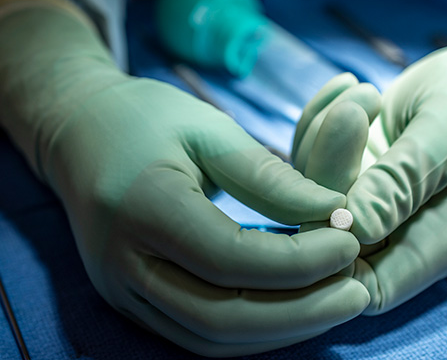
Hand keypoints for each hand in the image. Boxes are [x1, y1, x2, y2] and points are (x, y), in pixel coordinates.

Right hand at [0, 0, 368, 356]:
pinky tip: (291, 308)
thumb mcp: (210, 129)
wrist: (80, 133)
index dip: (300, 261)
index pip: (230, 260)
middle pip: (221, 318)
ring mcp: (121, 289)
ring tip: (334, 301)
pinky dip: (251, 331)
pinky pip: (197, 335)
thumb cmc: (146, 118)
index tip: (349, 241)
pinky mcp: (130, 298)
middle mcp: (122, 263)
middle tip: (357, 290)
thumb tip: (335, 214)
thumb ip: (269, 177)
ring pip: (210, 340)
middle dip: (300, 314)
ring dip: (281, 330)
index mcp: (141, 207)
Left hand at [294, 5, 446, 313]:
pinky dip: (315, 118)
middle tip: (353, 113)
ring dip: (321, 135)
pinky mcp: (345, 164)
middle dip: (326, 171)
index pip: (369, 288)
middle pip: (327, 235)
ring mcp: (364, 196)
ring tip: (368, 93)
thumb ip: (405, 180)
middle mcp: (393, 227)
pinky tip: (348, 85)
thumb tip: (353, 228)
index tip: (338, 197)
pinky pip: (305, 154)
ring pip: (306, 192)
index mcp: (434, 241)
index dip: (337, 261)